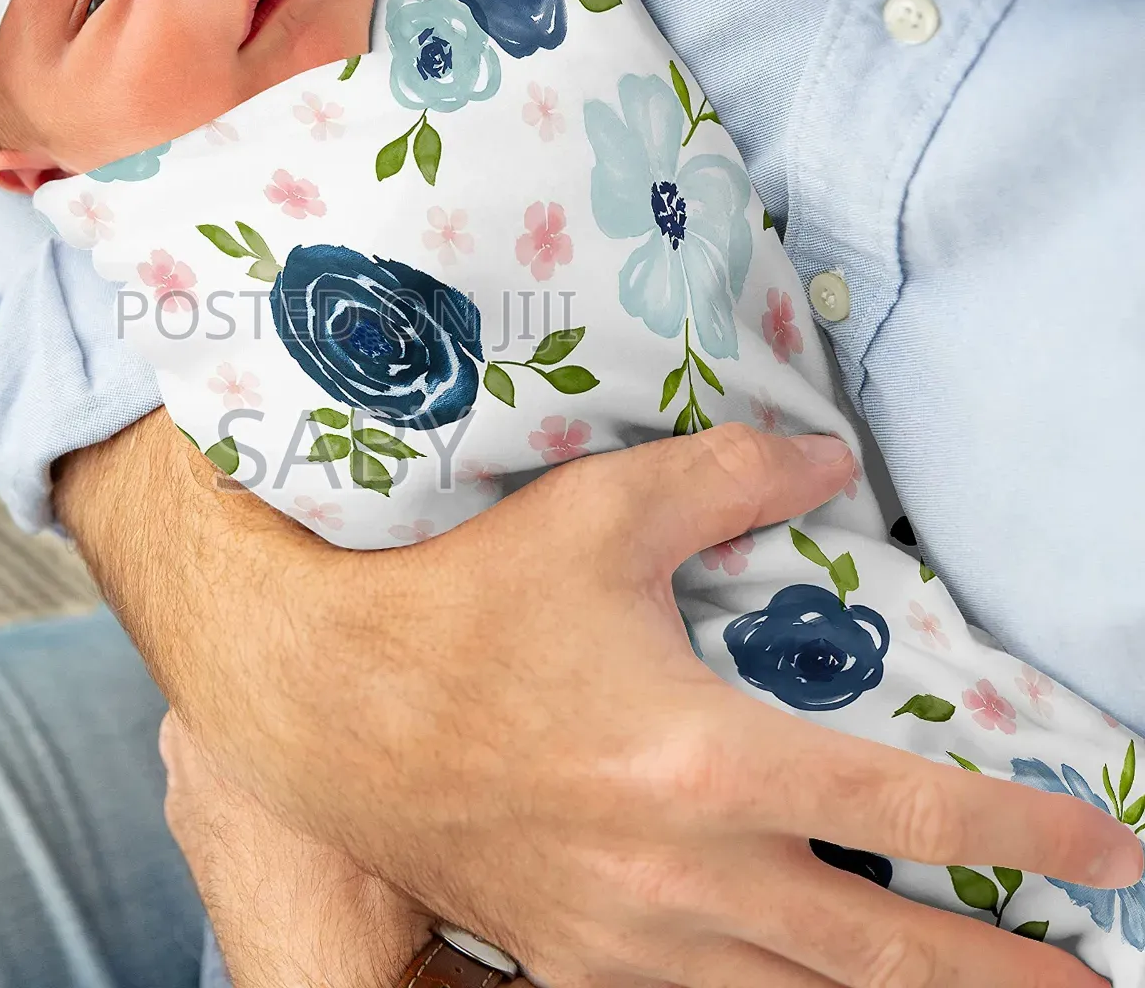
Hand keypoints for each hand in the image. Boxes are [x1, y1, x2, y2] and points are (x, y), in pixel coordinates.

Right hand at [60, 417, 1141, 986]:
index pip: (906, 807)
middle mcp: (686, 873)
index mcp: (706, 762)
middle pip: (883, 953)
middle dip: (1001, 977)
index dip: (1023, 833)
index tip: (1109, 845)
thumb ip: (725, 477)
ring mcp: (630, 936)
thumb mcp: (595, 516)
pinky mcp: (575, 959)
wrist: (329, 707)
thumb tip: (829, 461)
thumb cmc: (464, 605)